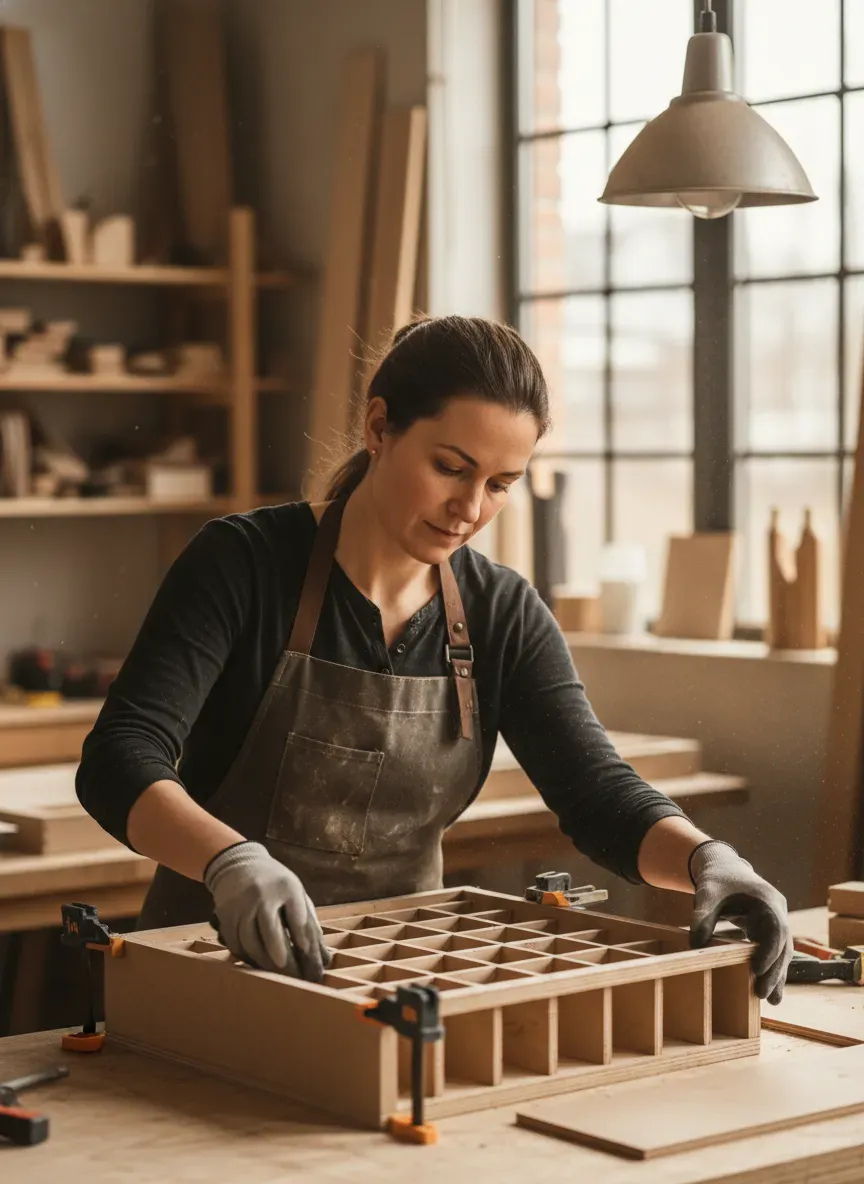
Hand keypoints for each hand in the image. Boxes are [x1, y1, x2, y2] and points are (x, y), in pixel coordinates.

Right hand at [204, 841, 330, 981]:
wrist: (238, 864)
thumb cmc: (275, 884)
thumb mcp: (296, 893)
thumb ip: (308, 922)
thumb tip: (324, 957)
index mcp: (286, 887)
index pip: (298, 920)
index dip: (305, 945)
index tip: (313, 965)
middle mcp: (262, 895)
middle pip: (273, 935)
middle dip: (285, 961)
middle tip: (295, 979)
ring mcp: (242, 905)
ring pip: (251, 944)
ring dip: (265, 964)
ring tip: (277, 977)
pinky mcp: (225, 916)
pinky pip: (235, 944)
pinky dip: (247, 958)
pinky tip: (258, 965)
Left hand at [688, 840, 791, 1004]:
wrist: (723, 867)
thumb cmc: (717, 879)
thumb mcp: (707, 893)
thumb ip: (702, 917)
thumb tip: (694, 946)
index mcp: (768, 900)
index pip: (775, 929)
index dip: (769, 951)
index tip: (758, 971)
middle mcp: (777, 912)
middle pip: (782, 945)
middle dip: (775, 970)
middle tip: (764, 995)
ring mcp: (776, 921)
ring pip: (781, 952)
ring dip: (777, 975)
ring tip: (772, 1000)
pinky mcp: (768, 930)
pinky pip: (773, 952)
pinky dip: (771, 969)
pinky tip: (768, 990)